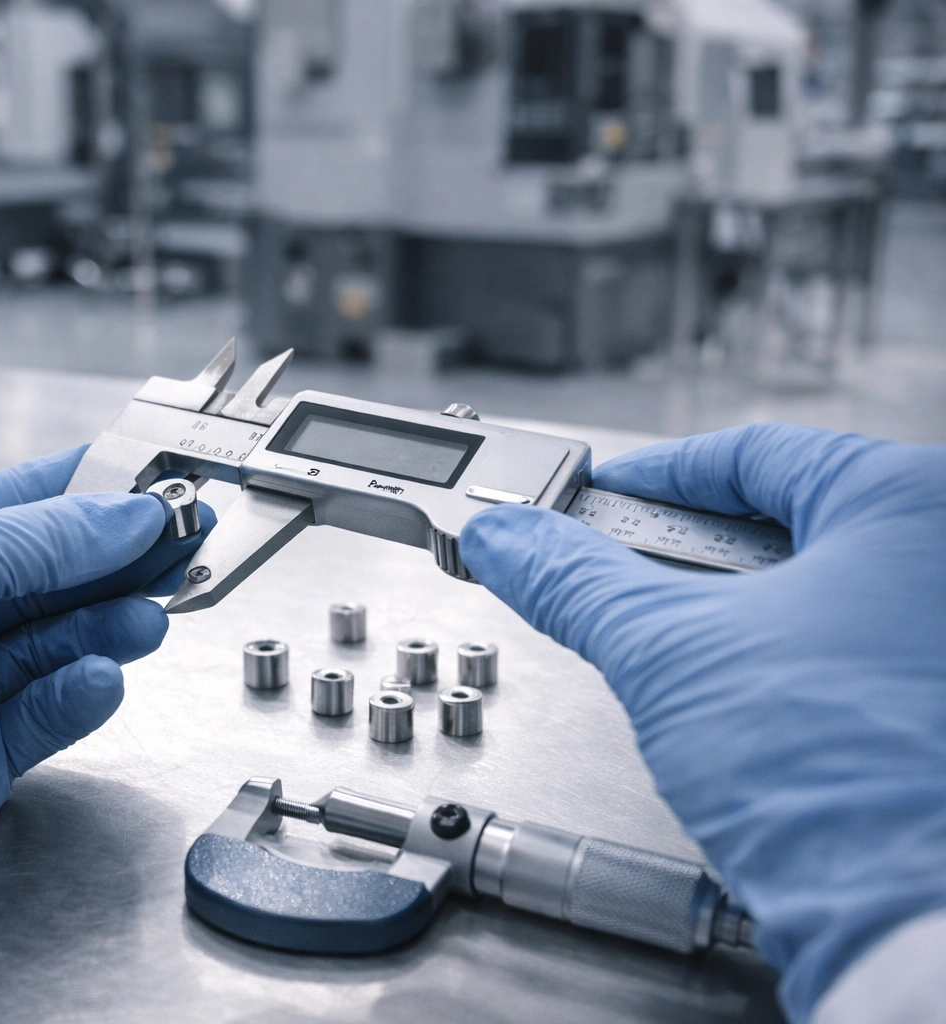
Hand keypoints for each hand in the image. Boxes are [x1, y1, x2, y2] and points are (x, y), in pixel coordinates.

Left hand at [0, 448, 211, 1006]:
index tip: (163, 479)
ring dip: (108, 625)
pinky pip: (45, 717)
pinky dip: (79, 696)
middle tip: (191, 542)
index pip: (19, 505)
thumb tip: (126, 513)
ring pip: (56, 645)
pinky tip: (101, 677)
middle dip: (120, 558)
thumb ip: (38, 544)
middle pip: (50, 576)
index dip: (93, 490)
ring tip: (152, 614)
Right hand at [460, 424, 945, 1021]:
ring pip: (819, 589)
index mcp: (908, 503)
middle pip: (786, 520)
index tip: (594, 499)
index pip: (753, 452)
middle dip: (688, 552)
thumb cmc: (837, 776)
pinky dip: (783, 658)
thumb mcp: (664, 649)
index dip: (652, 477)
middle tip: (617, 574)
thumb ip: (573, 578)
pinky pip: (850, 648)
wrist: (903, 916)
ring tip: (670, 648)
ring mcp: (945, 636)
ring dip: (734, 611)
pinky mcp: (934, 703)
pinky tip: (738, 699)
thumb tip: (509, 539)